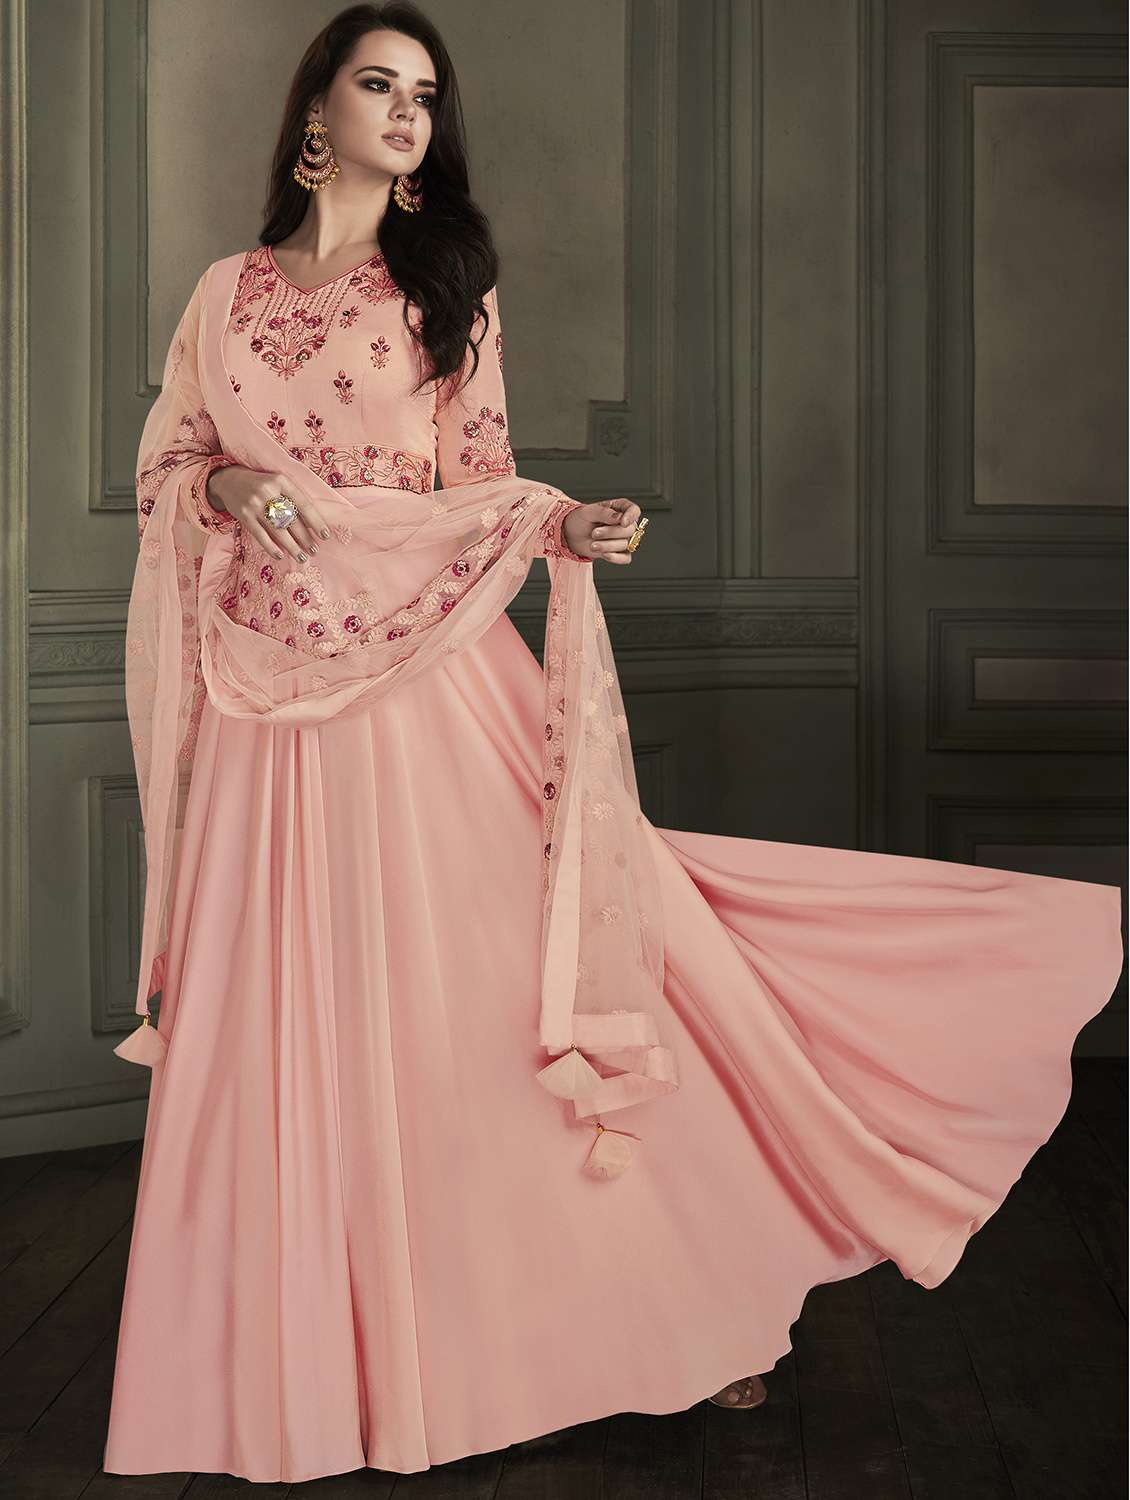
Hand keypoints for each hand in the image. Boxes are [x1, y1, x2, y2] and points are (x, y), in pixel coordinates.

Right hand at [206, 465, 334, 563]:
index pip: (303, 504)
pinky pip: (260, 535)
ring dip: (292, 547)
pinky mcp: (244, 515)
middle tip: (314, 550)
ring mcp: (254, 504)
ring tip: (302, 557)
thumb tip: (313, 524)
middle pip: (292, 520)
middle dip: (305, 538)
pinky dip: (271, 547)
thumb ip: (293, 498)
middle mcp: (268, 491)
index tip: (325, 536)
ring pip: (278, 530)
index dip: (316, 522)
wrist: (229, 479)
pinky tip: (280, 556)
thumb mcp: (278, 483)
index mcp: (281, 481)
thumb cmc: (261, 484)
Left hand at [562, 498, 642, 563]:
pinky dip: (616, 558)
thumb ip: (604, 513)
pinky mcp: (620, 552)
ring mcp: (624, 539)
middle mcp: (625, 524)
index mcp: (620, 508)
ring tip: (593, 545)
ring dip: (608, 546)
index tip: (622, 522)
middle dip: (611, 533)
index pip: (634, 510)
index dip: (631, 516)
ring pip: (626, 545)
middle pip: (630, 530)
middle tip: (594, 533)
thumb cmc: (581, 519)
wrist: (572, 535)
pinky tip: (604, 554)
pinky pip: (626, 558)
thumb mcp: (589, 511)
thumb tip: (619, 517)